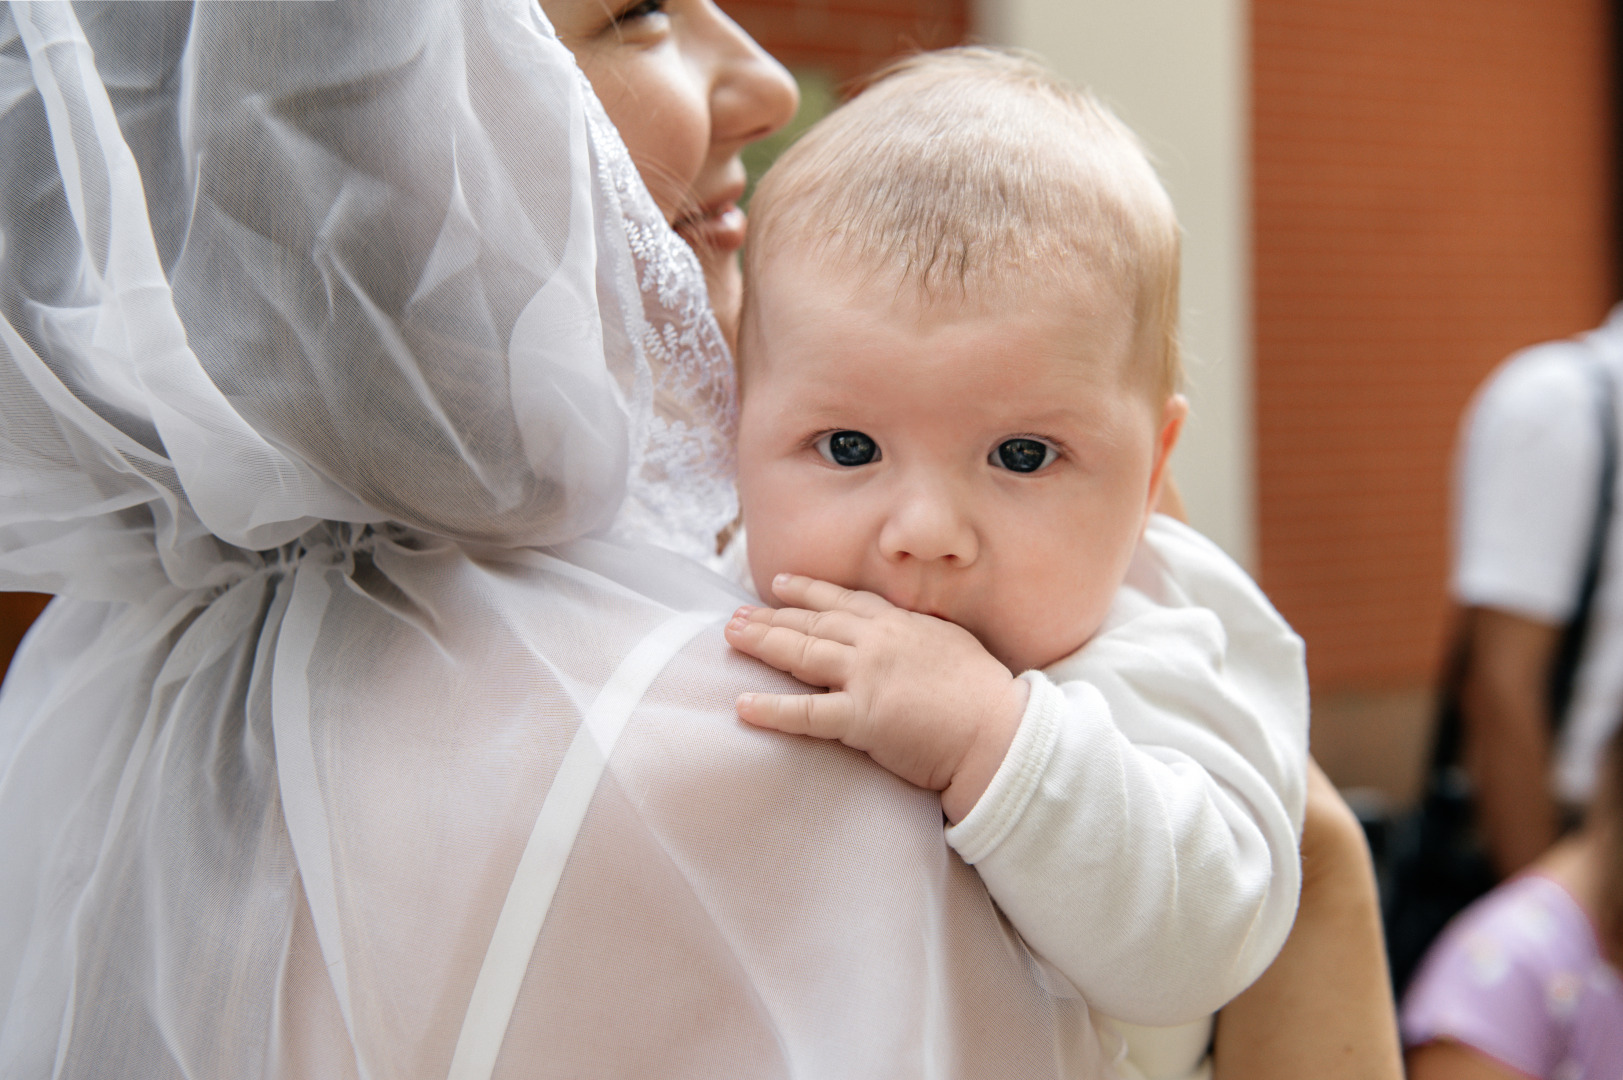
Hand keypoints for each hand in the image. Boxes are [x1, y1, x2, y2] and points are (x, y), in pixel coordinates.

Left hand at [723, 574, 1028, 822]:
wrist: (999, 732)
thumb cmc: (983, 695)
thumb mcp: (951, 644)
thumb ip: (920, 634)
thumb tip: (909, 631)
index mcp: (899, 624)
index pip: (843, 602)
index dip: (807, 592)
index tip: (779, 585)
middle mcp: (876, 641)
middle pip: (813, 623)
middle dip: (771, 616)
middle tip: (736, 614)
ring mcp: (866, 676)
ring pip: (802, 653)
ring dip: (763, 643)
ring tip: (731, 637)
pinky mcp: (861, 717)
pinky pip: (806, 713)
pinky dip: (772, 709)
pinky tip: (743, 705)